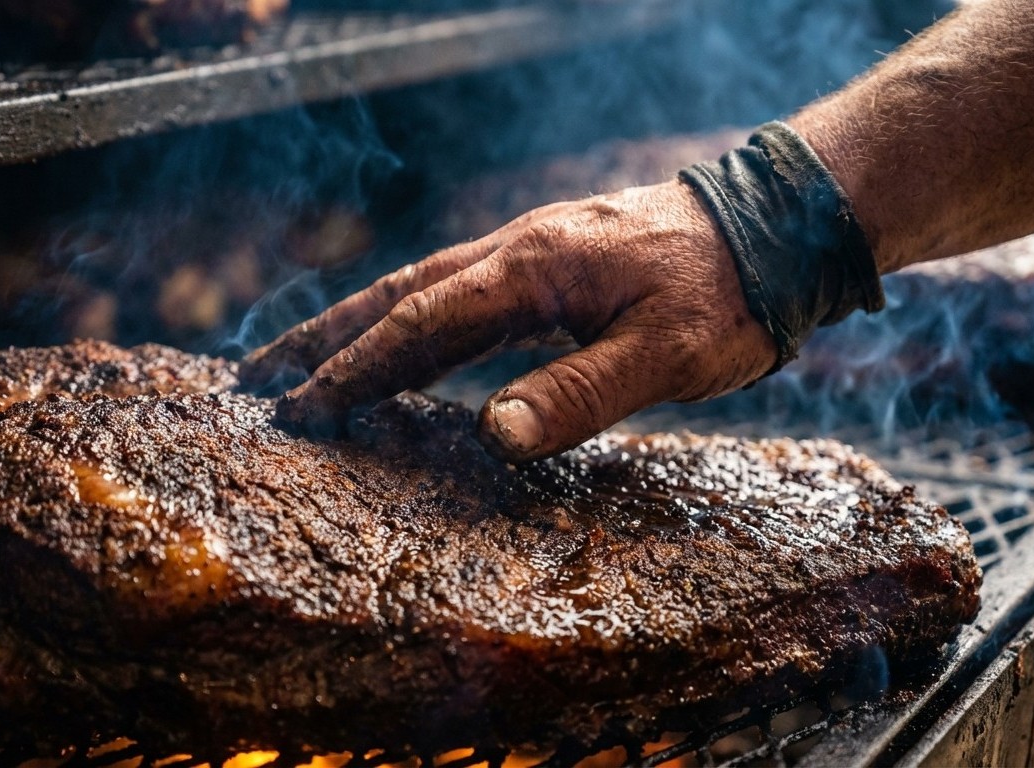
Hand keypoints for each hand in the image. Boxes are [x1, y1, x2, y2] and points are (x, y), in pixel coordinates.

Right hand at [241, 181, 777, 460]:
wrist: (777, 230)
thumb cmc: (726, 295)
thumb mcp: (665, 354)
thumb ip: (578, 391)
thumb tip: (493, 432)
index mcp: (531, 271)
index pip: (419, 324)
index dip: (355, 369)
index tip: (299, 408)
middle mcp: (516, 251)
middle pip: (396, 293)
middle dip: (324, 337)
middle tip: (257, 376)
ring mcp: (531, 252)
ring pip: (422, 288)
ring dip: (358, 324)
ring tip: (303, 362)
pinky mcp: (551, 264)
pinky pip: (459, 292)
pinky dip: (411, 321)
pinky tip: (402, 348)